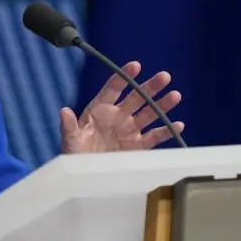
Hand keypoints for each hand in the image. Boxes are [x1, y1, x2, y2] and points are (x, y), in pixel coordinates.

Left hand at [60, 61, 183, 153]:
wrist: (85, 175)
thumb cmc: (75, 154)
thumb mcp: (70, 139)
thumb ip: (69, 126)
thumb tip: (63, 111)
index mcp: (100, 109)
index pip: (114, 89)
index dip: (124, 76)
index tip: (135, 66)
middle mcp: (118, 116)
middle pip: (137, 98)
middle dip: (150, 87)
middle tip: (164, 76)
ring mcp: (129, 130)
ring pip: (149, 114)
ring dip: (162, 105)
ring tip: (175, 95)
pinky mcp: (137, 146)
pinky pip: (154, 137)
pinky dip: (166, 131)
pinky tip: (177, 125)